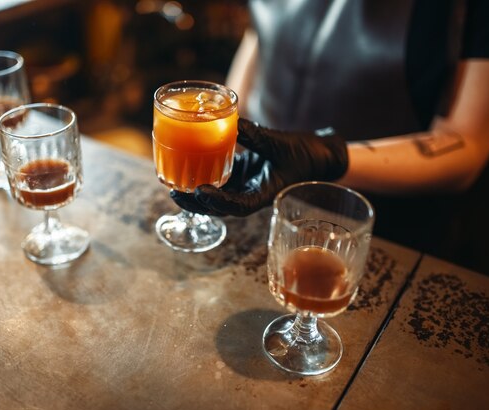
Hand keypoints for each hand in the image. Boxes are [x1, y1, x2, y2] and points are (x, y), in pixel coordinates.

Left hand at [171, 118, 347, 216]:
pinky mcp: (241, 177)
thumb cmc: (303, 154)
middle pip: (220, 208)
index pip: (238, 205)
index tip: (200, 192)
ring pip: (216, 198)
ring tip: (172, 188)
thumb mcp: (280, 144)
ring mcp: (245, 187)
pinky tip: (186, 172)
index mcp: (263, 194)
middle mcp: (251, 194)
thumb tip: (234, 122)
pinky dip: (203, 179)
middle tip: (174, 194)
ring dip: (195, 196)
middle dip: (196, 204)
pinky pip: (219, 182)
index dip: (218, 202)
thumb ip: (257, 136)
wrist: (315, 156)